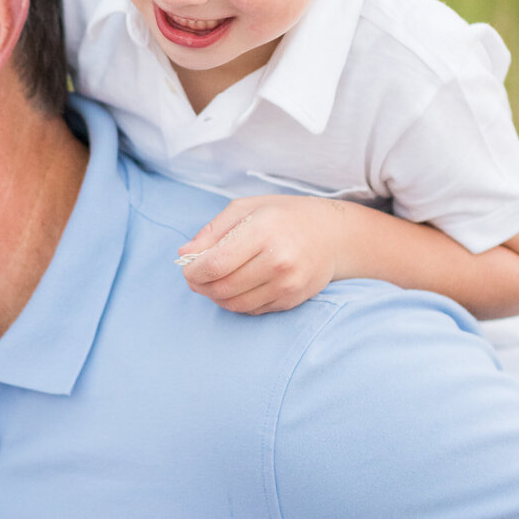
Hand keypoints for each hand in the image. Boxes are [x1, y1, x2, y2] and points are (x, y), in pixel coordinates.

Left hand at [178, 195, 357, 313]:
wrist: (333, 235)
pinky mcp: (292, 299)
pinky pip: (252, 310)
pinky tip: (237, 286)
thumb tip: (185, 253)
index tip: (187, 268)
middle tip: (195, 277)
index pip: (215, 264)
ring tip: (214, 281)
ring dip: (216, 296)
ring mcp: (288, 283)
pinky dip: (237, 302)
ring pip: (235, 304)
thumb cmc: (284, 216)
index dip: (192, 271)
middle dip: (200, 285)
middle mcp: (278, 260)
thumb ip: (212, 231)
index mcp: (263, 230)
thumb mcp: (247, 209)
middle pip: (222, 287)